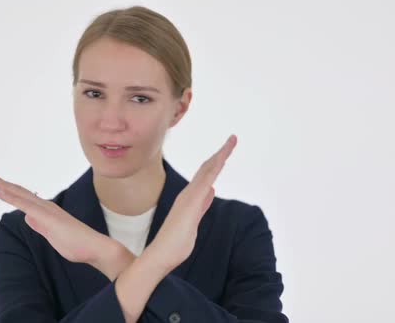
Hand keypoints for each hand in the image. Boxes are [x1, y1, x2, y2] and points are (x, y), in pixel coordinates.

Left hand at [0, 171, 112, 265]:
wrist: (94, 248)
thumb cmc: (77, 244)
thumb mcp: (52, 236)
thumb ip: (40, 226)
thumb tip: (28, 217)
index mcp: (46, 211)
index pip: (22, 198)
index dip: (7, 190)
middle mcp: (45, 206)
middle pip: (18, 191)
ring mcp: (46, 210)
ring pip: (19, 194)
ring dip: (1, 185)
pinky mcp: (47, 217)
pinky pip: (25, 205)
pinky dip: (11, 197)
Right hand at [148, 134, 237, 270]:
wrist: (161, 254)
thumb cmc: (175, 243)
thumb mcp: (194, 221)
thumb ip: (202, 205)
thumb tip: (210, 191)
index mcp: (191, 198)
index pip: (206, 176)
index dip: (216, 162)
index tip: (226, 151)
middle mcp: (189, 193)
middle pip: (207, 168)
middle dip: (221, 153)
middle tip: (233, 139)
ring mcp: (190, 196)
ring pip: (208, 170)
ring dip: (221, 155)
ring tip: (231, 142)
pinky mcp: (192, 202)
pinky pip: (206, 180)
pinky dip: (215, 167)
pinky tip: (223, 158)